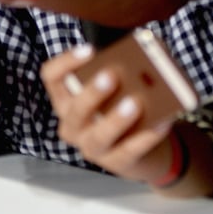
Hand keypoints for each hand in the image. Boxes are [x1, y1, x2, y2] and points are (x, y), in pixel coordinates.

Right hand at [41, 45, 174, 182]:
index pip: (51, 77)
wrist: (142, 150)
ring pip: (98, 135)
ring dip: (116, 119)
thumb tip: (137, 64)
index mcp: (65, 99)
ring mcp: (90, 147)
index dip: (65, 62)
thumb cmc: (123, 108)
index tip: (89, 50)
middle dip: (93, 92)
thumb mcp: (114, 90)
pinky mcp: (115, 164)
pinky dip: (145, 137)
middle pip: (75, 108)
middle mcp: (72, 124)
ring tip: (135, 102)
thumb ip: (118, 76)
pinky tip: (160, 123)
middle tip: (112, 75)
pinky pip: (128, 151)